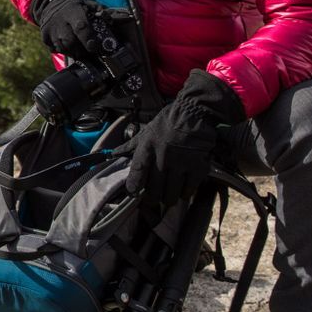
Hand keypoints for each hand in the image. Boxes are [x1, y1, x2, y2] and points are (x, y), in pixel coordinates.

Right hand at [30, 0, 99, 60]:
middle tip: (87, 50)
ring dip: (72, 51)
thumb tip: (107, 18)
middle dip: (81, 49)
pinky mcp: (44, 36)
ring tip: (78, 48)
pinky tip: (68, 45)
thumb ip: (97, 10)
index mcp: (72, 11)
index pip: (81, 27)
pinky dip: (64, 50)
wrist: (50, 3)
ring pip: (63, 48)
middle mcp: (59, 20)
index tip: (93, 47)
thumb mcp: (86, 3)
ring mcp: (50, 29)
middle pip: (70, 41)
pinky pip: (55, 49)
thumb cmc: (73, 6)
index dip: (88, 39)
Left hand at [116, 70, 244, 215]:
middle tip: (153, 199)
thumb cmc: (168, 121)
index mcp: (148, 145)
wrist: (194, 112)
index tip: (133, 193)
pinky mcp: (197, 166)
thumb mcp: (147, 131)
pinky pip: (189, 188)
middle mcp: (163, 155)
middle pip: (154, 188)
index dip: (133, 186)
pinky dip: (185, 193)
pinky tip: (183, 192)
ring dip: (168, 198)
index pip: (137, 171)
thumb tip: (114, 154)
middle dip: (152, 198)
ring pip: (171, 192)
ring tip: (168, 198)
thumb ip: (131, 145)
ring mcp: (181, 162)